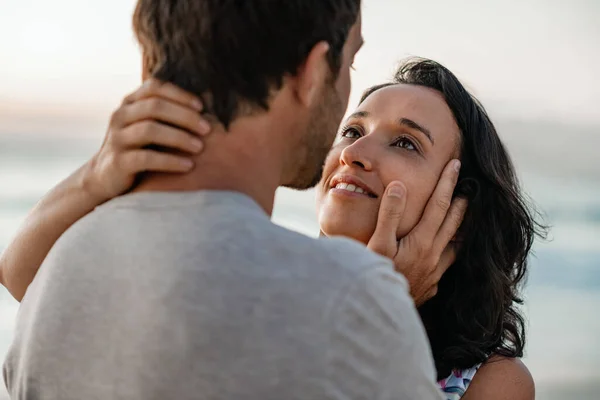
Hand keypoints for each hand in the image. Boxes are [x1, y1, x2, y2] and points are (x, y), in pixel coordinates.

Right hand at [83, 79, 211, 201]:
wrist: (106, 177)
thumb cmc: (138, 148)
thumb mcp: (148, 125)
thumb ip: (167, 114)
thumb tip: (208, 106)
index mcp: (130, 102)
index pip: (155, 87)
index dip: (180, 95)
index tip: (202, 107)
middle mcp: (120, 116)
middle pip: (155, 107)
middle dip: (185, 117)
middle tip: (207, 129)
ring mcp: (117, 138)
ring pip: (150, 130)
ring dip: (179, 137)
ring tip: (200, 147)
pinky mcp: (118, 162)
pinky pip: (146, 158)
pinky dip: (170, 161)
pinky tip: (188, 166)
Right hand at [367, 159, 467, 306]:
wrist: (378, 312)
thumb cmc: (375, 274)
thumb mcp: (378, 242)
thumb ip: (390, 213)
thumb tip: (400, 185)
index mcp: (422, 241)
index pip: (439, 205)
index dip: (447, 183)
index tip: (456, 165)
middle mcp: (433, 256)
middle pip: (452, 223)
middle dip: (460, 201)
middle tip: (468, 186)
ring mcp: (434, 273)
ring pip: (454, 246)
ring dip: (460, 229)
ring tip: (465, 219)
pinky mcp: (431, 287)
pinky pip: (446, 266)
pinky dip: (450, 254)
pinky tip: (445, 255)